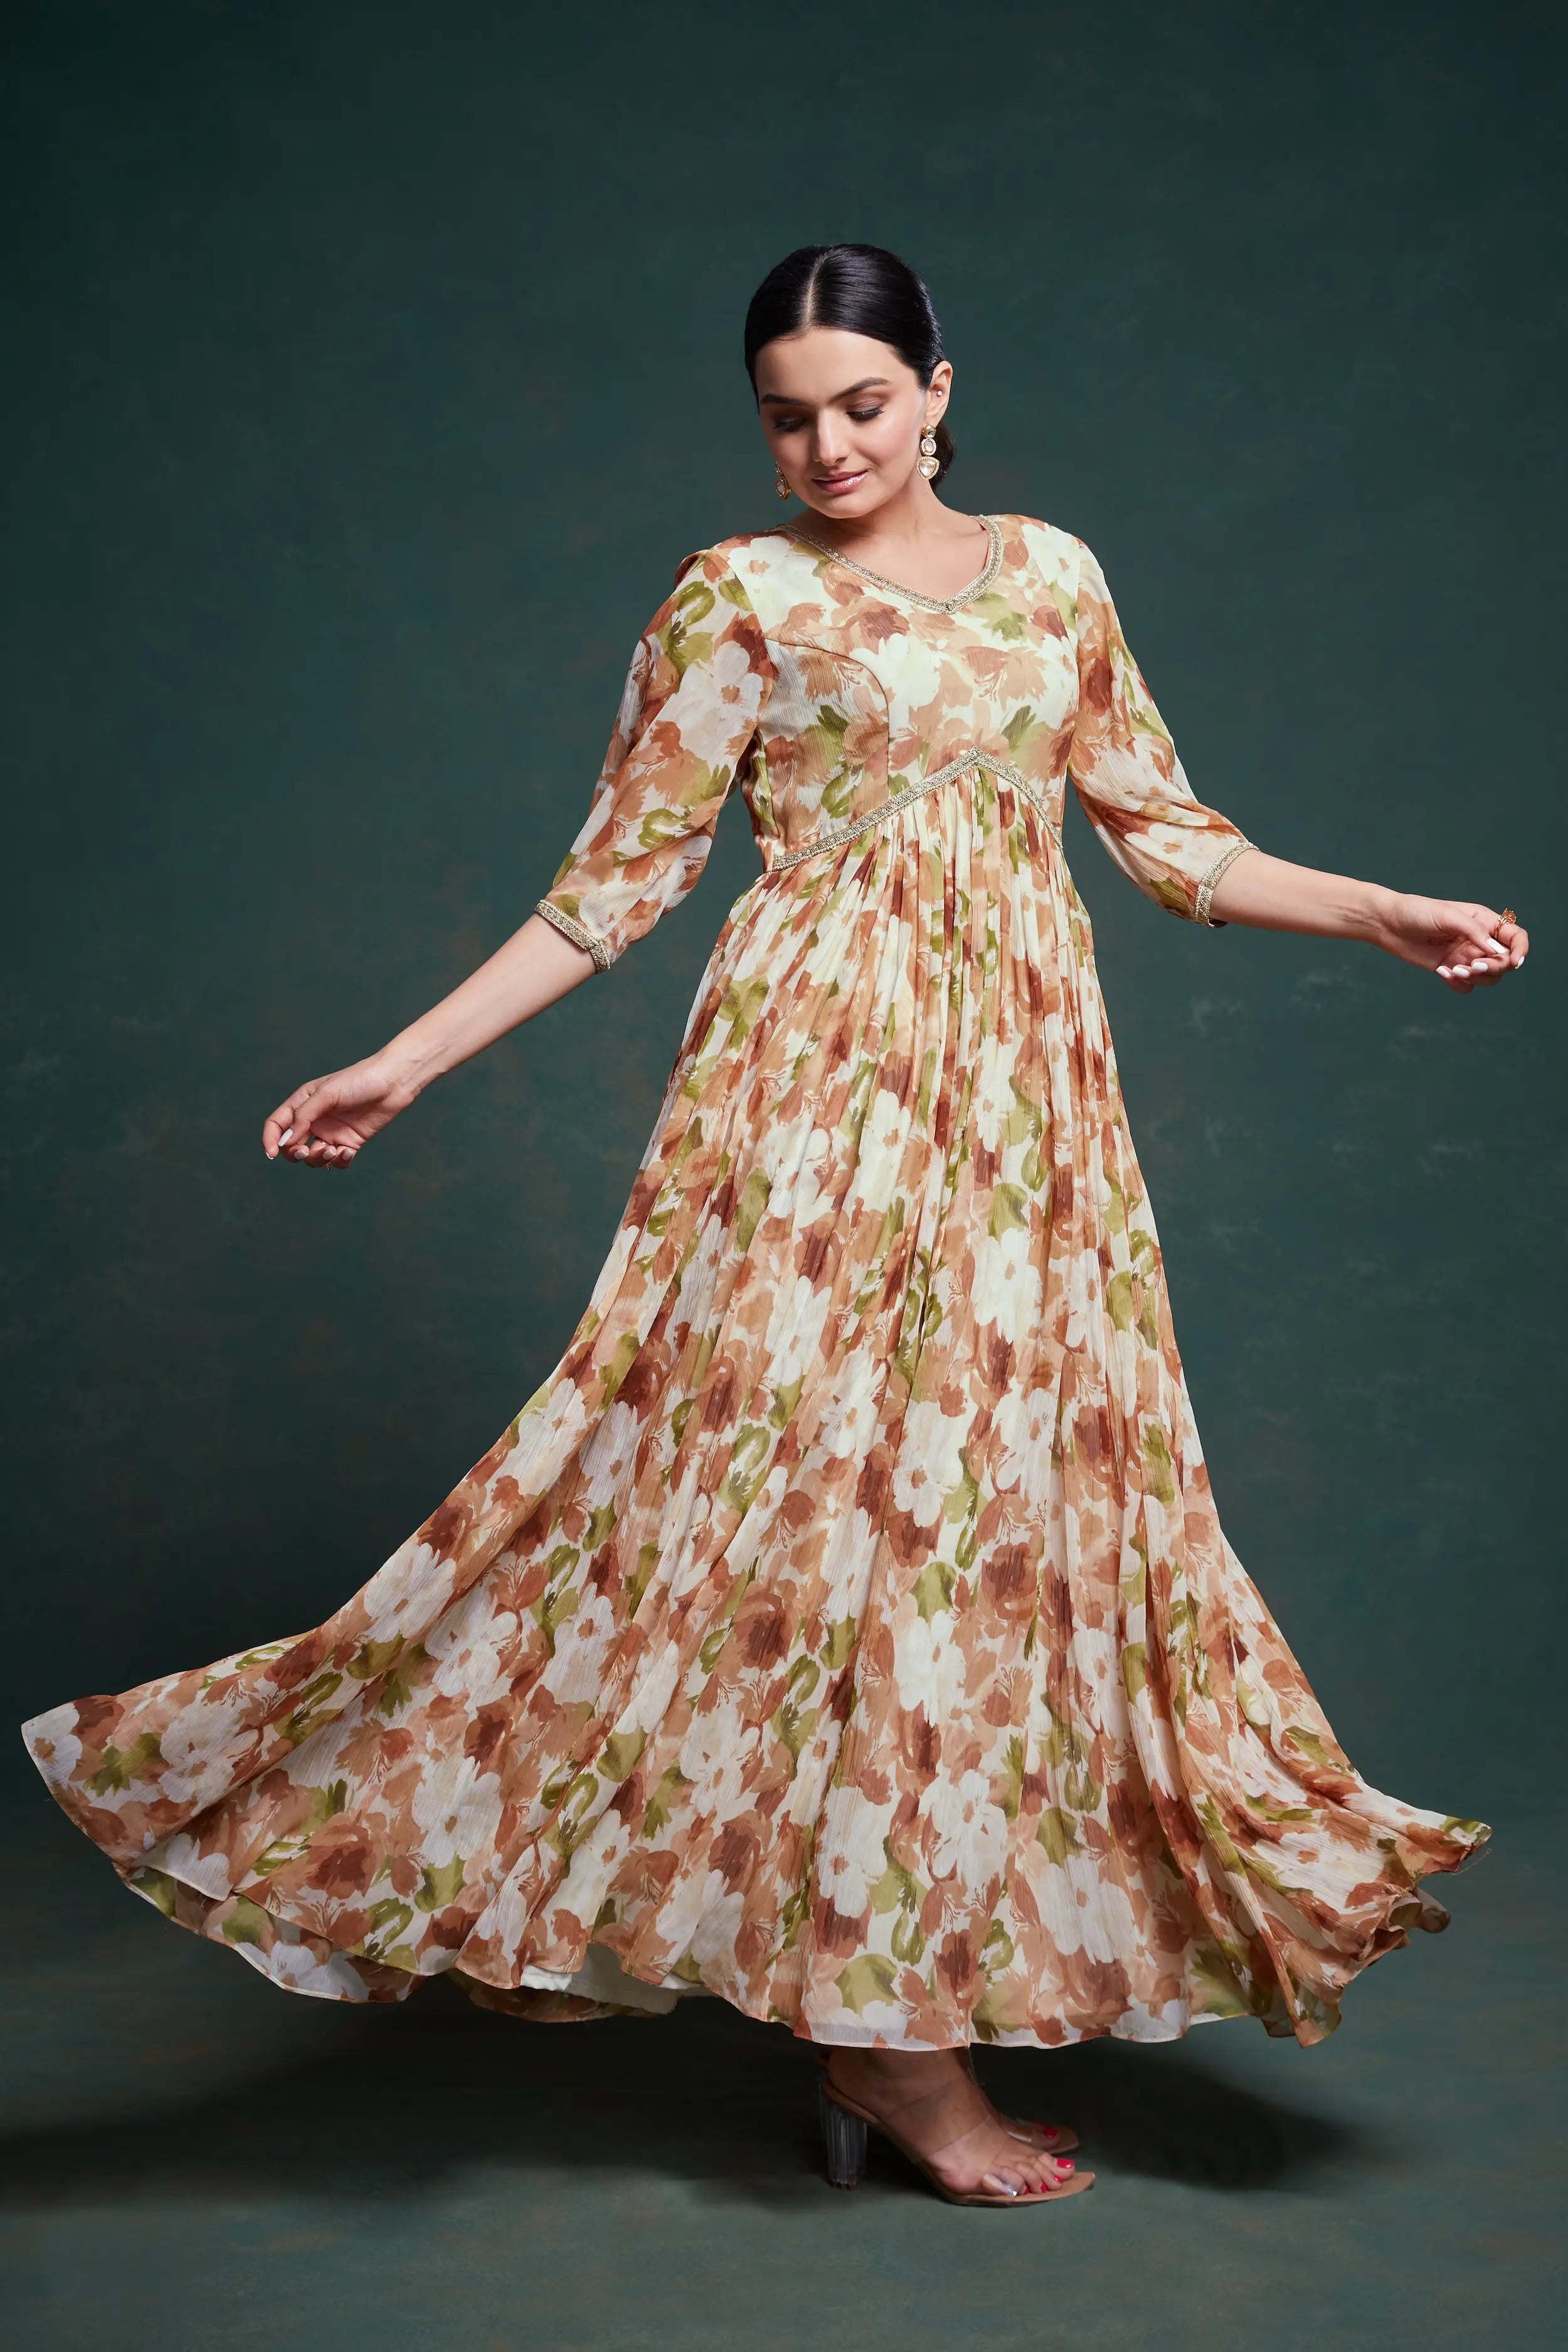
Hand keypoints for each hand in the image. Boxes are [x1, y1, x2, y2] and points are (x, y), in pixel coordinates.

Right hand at [262, 1053, 419, 1168]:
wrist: (392, 1083)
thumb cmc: (358, 1081)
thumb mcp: (326, 1094)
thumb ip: (304, 1116)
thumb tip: (286, 1141)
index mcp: (303, 1103)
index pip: (277, 1124)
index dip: (270, 1139)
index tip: (272, 1153)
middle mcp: (315, 1120)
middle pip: (292, 1146)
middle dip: (294, 1153)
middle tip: (304, 1151)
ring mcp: (332, 1132)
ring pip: (314, 1157)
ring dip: (317, 1159)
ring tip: (331, 1150)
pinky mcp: (351, 1142)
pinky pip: (337, 1160)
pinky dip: (339, 1161)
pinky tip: (347, 1153)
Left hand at [1374, 893, 1529, 992]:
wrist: (1388, 924)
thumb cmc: (1417, 912)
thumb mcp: (1448, 915)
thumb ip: (1473, 931)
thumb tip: (1495, 949)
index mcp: (1484, 922)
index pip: (1516, 937)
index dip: (1521, 950)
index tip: (1514, 961)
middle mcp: (1479, 940)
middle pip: (1504, 962)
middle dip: (1493, 967)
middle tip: (1472, 966)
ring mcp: (1465, 956)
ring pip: (1488, 977)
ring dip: (1476, 978)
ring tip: (1454, 970)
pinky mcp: (1451, 969)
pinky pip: (1466, 986)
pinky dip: (1458, 984)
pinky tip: (1441, 972)